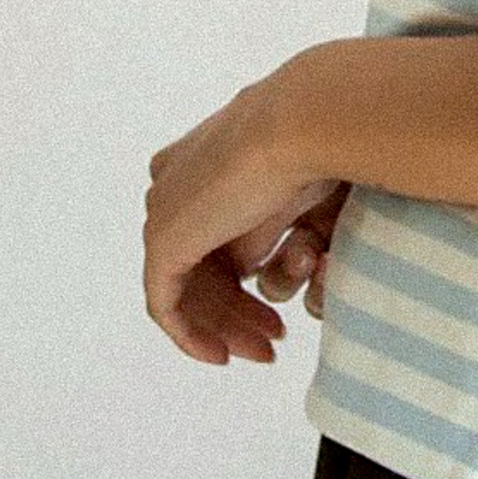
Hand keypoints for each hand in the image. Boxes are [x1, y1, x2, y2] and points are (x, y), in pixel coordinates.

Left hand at [144, 67, 345, 365]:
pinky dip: (190, 336)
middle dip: (236, 313)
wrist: (304, 122)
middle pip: (198, 269)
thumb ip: (258, 234)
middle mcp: (170, 183)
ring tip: (264, 352)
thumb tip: (249, 273)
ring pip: (184, 290)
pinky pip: (165, 305)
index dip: (241, 287)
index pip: (210, 240)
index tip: (280, 314)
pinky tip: (222, 356)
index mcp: (195, 163)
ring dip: (223, 328)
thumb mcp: (285, 198)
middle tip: (273, 342)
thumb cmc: (313, 145)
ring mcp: (163, 211)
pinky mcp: (164, 240)